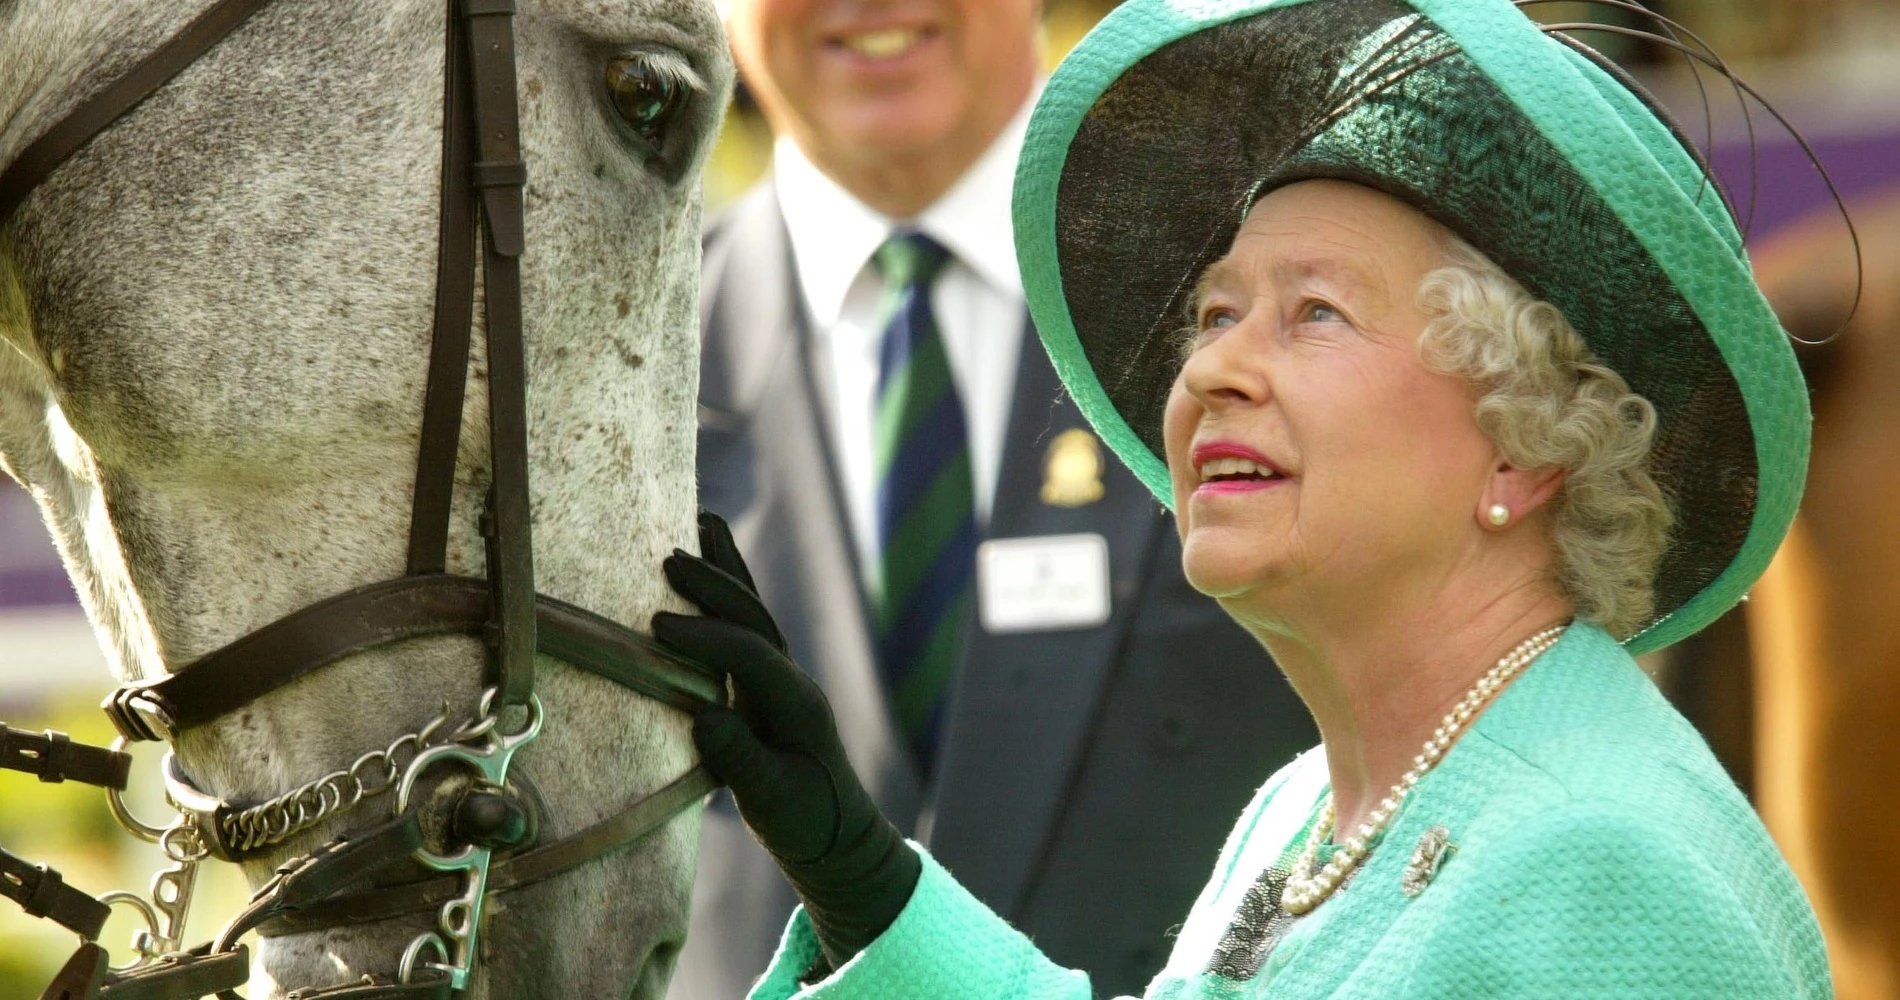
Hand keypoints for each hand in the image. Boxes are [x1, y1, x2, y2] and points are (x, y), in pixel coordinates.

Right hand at [653, 512, 919, 966]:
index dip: (706, 638)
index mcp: (796, 705)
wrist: (835, 833)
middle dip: (715, 586)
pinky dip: (726, 588)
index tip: (656, 628)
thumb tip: (704, 717)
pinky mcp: (765, 682)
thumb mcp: (770, 801)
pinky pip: (744, 624)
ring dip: (726, 570)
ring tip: (700, 522)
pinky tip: (707, 558)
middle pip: (754, 618)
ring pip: (752, 611)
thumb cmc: (804, 822)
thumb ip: (740, 760)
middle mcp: (792, 679)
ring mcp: (781, 676)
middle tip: (668, 559)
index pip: (751, 656)